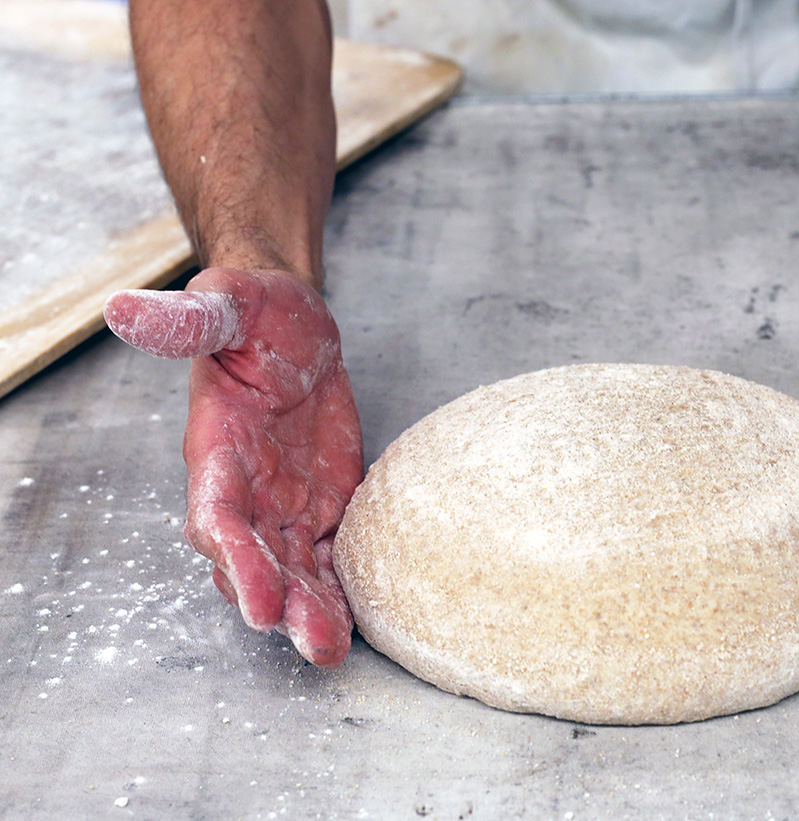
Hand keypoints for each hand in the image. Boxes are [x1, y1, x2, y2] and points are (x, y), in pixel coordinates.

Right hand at [105, 268, 362, 666]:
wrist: (294, 328)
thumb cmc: (257, 314)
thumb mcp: (233, 302)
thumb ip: (194, 317)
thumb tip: (127, 309)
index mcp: (217, 449)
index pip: (219, 515)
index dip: (237, 559)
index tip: (259, 601)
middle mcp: (246, 489)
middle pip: (254, 560)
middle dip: (278, 602)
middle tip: (309, 641)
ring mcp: (283, 504)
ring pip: (291, 571)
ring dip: (309, 611)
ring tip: (331, 649)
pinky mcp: (320, 507)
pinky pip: (325, 559)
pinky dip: (337, 590)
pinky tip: (354, 623)